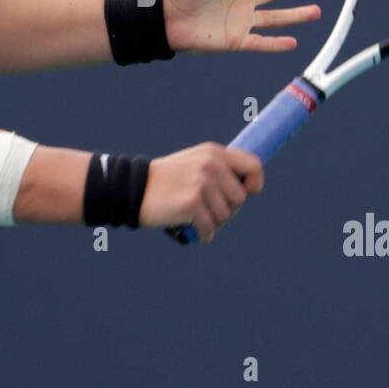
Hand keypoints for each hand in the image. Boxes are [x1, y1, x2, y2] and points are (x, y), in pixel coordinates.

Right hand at [139, 142, 264, 243]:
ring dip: (211, 223)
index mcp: (214, 153)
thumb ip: (220, 170)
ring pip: (225, 216)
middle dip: (226, 210)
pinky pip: (210, 229)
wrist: (134, 188)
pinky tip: (188, 228)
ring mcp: (201, 183)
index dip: (255, 184)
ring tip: (192, 217)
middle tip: (205, 209)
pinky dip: (201, 234)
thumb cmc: (167, 181)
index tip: (248, 193)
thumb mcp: (195, 163)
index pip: (254, 166)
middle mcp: (210, 165)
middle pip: (239, 199)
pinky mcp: (192, 203)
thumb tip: (249, 189)